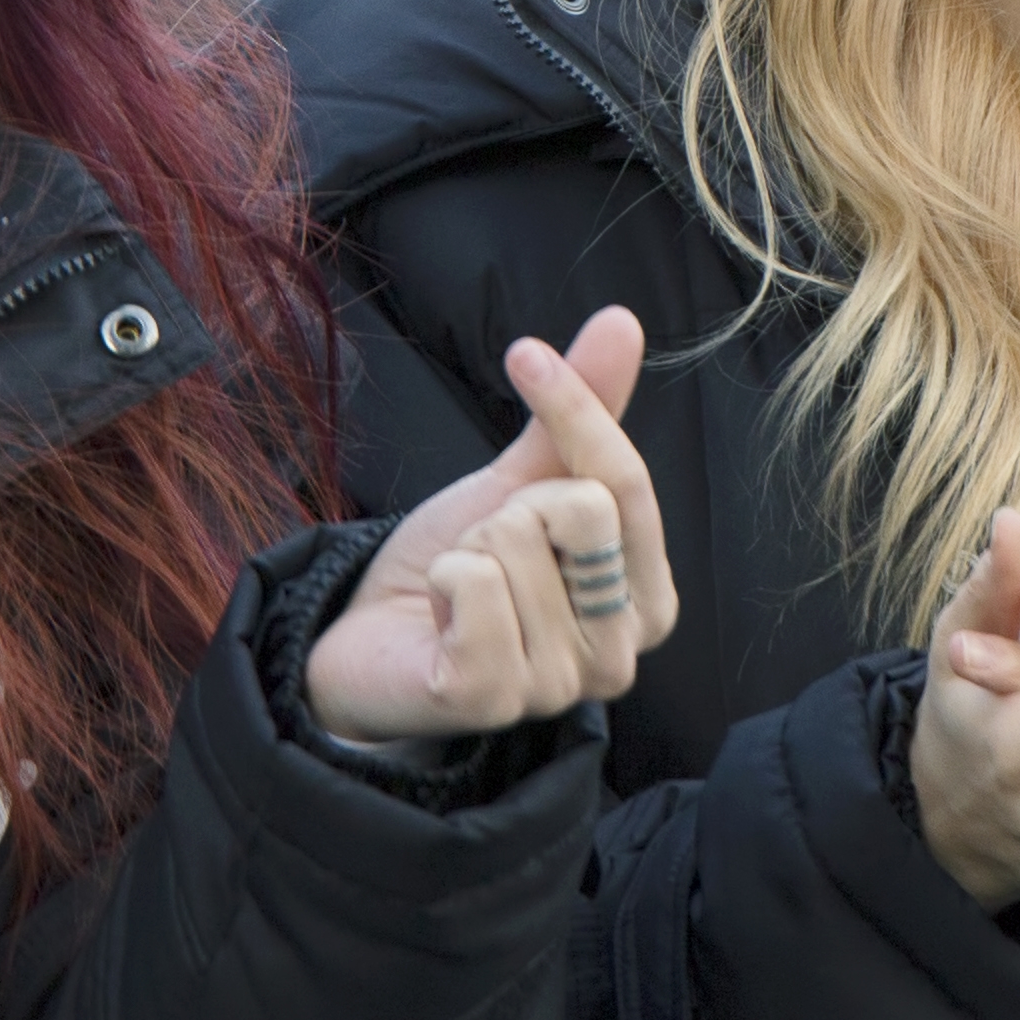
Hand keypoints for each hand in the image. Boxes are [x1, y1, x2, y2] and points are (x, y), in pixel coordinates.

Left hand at [305, 304, 680, 743]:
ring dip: (468, 551)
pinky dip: (441, 579)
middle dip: (511, 507)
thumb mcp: (523, 482)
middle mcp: (619, 655)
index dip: (574, 410)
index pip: (628, 483)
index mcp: (647, 599)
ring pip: (516, 544)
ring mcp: (558, 686)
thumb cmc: (466, 567)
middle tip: (487, 549)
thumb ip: (581, 412)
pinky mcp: (492, 699)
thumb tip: (622, 321)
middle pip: (584, 509)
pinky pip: (472, 587)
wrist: (372, 639)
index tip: (524, 354)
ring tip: (460, 593)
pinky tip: (439, 619)